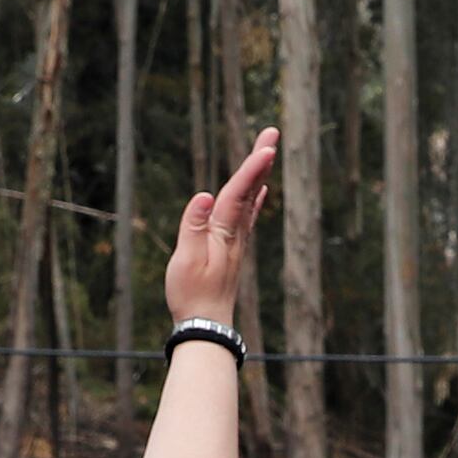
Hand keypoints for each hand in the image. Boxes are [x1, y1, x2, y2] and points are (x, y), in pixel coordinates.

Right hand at [162, 127, 281, 320]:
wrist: (207, 326)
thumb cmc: (191, 294)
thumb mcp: (185, 261)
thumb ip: (193, 227)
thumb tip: (204, 194)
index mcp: (223, 233)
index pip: (238, 194)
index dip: (252, 169)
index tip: (268, 148)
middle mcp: (235, 234)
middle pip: (249, 190)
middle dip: (260, 160)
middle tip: (272, 132)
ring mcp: (237, 241)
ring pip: (250, 199)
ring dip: (258, 173)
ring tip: (267, 150)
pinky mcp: (233, 248)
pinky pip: (247, 215)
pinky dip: (254, 197)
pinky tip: (261, 190)